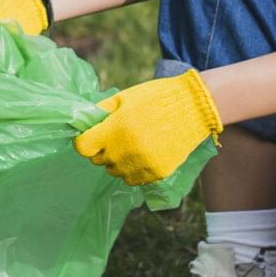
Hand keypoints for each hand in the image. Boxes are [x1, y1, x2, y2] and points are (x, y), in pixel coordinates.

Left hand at [75, 70, 221, 185]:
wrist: (193, 108)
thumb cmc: (156, 98)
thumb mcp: (125, 97)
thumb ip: (101, 111)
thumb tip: (81, 121)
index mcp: (115, 130)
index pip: (83, 147)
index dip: (83, 140)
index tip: (91, 135)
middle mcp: (126, 151)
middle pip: (98, 160)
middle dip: (101, 149)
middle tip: (115, 136)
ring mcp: (142, 164)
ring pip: (115, 171)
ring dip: (117, 160)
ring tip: (131, 144)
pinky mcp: (156, 173)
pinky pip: (133, 179)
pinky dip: (133, 169)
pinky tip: (143, 153)